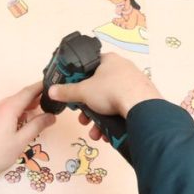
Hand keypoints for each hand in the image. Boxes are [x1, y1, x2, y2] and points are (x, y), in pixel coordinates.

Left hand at [0, 81, 56, 183]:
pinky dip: (10, 113)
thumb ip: (37, 126)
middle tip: (46, 103)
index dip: (40, 87)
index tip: (50, 85)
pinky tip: (15, 123)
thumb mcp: (21, 141)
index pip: (27, 92)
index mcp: (7, 108)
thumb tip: (50, 116)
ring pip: (8, 105)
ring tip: (33, 114)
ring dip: (21, 107)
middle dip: (32, 99)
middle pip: (17, 98)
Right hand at [46, 53, 160, 140]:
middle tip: (83, 118)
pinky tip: (106, 134)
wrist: (140, 106)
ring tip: (94, 132)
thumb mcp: (83, 91)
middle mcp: (123, 69)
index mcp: (109, 60)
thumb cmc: (111, 91)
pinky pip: (121, 109)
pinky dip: (112, 122)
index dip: (79, 81)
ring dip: (98, 120)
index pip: (90, 67)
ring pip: (110, 102)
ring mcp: (134, 84)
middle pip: (99, 89)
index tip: (74, 94)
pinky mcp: (141, 98)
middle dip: (88, 108)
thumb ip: (66, 92)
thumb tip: (52, 91)